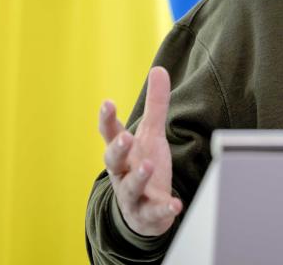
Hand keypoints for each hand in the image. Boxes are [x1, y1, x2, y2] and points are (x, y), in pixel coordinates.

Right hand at [98, 67, 182, 236]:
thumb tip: (159, 69)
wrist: (143, 212)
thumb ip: (155, 105)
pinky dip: (164, 209)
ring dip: (138, 176)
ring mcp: (133, 194)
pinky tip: (175, 204)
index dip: (107, 119)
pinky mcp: (148, 213)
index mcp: (122, 151)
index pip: (110, 133)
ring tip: (147, 166)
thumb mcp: (151, 133)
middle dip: (118, 149)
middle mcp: (122, 172)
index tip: (108, 103)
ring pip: (130, 187)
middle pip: (113, 160)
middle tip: (125, 138)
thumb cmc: (144, 164)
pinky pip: (154, 212)